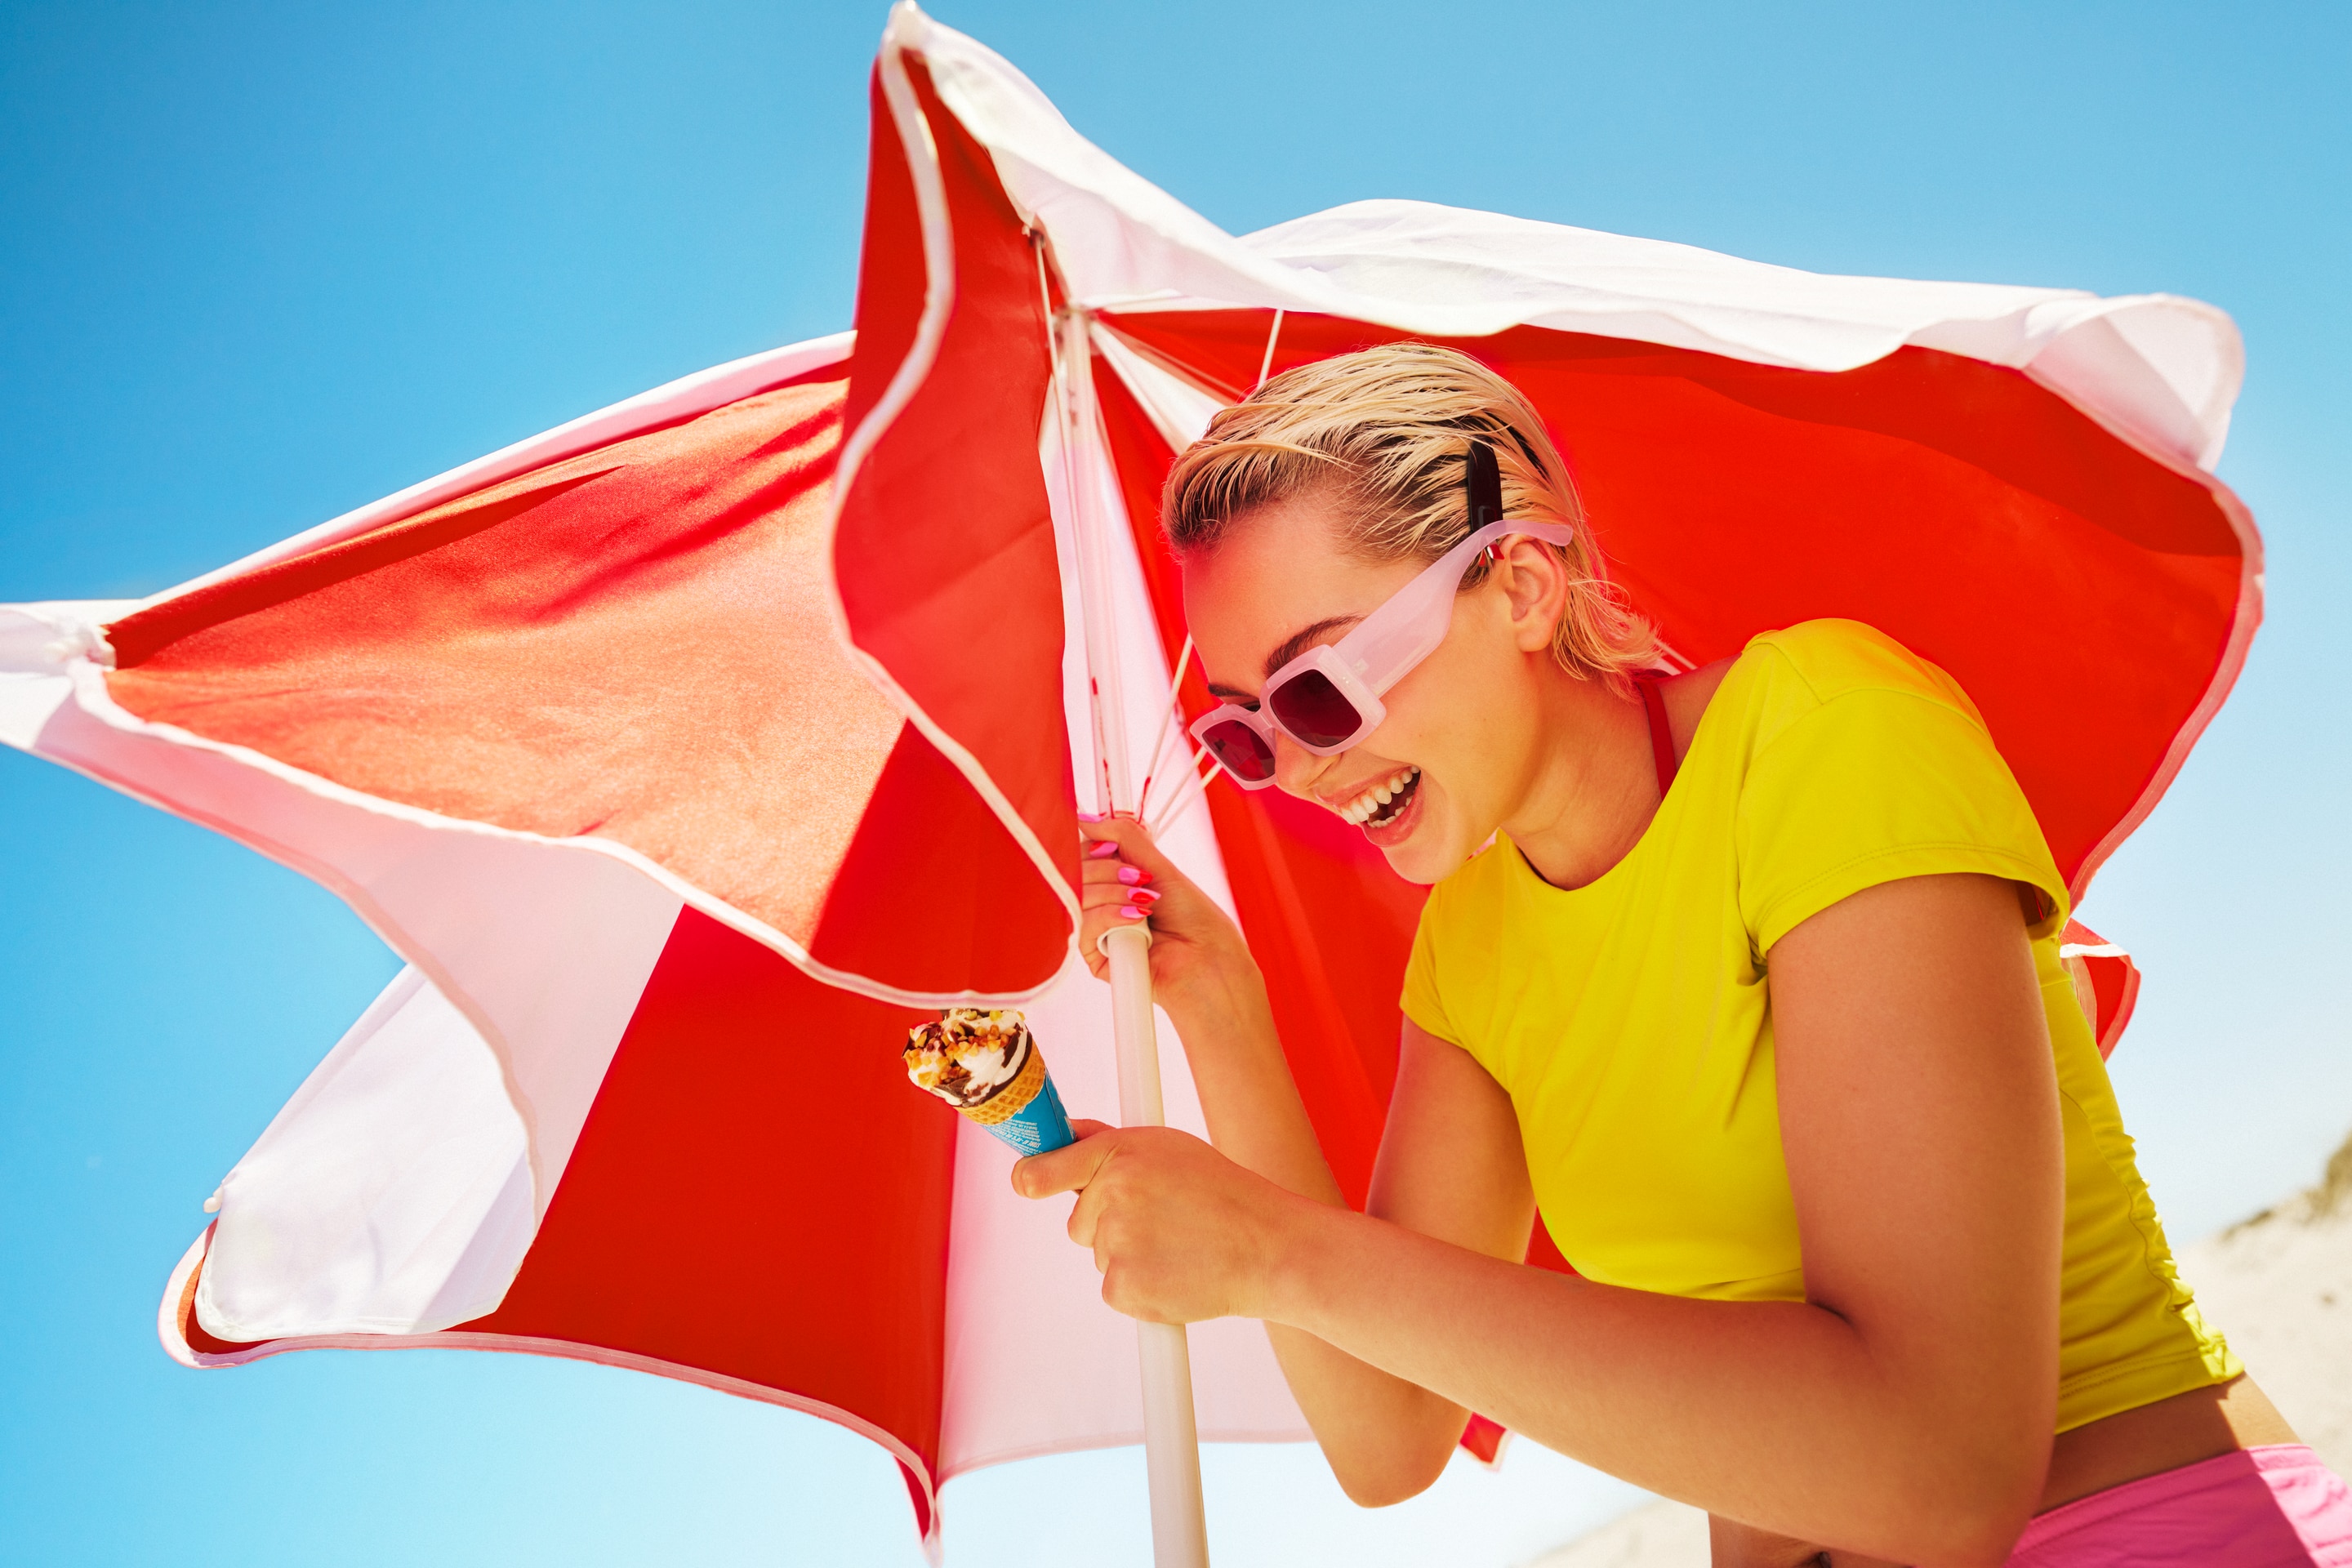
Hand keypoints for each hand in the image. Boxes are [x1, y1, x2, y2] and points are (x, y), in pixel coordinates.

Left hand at [1013, 1118, 1309, 1324]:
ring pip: (1100, 1255)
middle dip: (1110, 1225)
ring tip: (1180, 1245)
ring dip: (1130, 1256)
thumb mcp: (1169, 1148)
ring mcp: (1116, 1243)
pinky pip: (1114, 1289)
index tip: (1026, 1184)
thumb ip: (1109, 1143)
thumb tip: (1065, 1136)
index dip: (1030, 1179)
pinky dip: (1140, 1289)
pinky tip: (1177, 1273)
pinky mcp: (1122, 1287)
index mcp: (1121, 1154)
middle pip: (1079, 1222)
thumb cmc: (1223, 1194)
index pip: (1044, 1170)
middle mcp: (1113, 1193)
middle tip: (1164, 1222)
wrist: (1268, 1248)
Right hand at [1076, 815, 1259, 1010]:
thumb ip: (1124, 839)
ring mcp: (1098, 930)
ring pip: (1078, 898)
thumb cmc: (1193, 917)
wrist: (1207, 958)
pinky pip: (1083, 925)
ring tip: (1146, 903)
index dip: (1095, 847)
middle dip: (1109, 870)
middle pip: (1076, 874)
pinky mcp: (1096, 956)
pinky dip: (1109, 916)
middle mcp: (1103, 904)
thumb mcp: (1159, 867)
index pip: (1082, 856)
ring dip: (1113, 893)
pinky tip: (1135, 920)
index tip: (1115, 849)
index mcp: (1115, 882)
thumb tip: (1087, 820)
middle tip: (1141, 879)